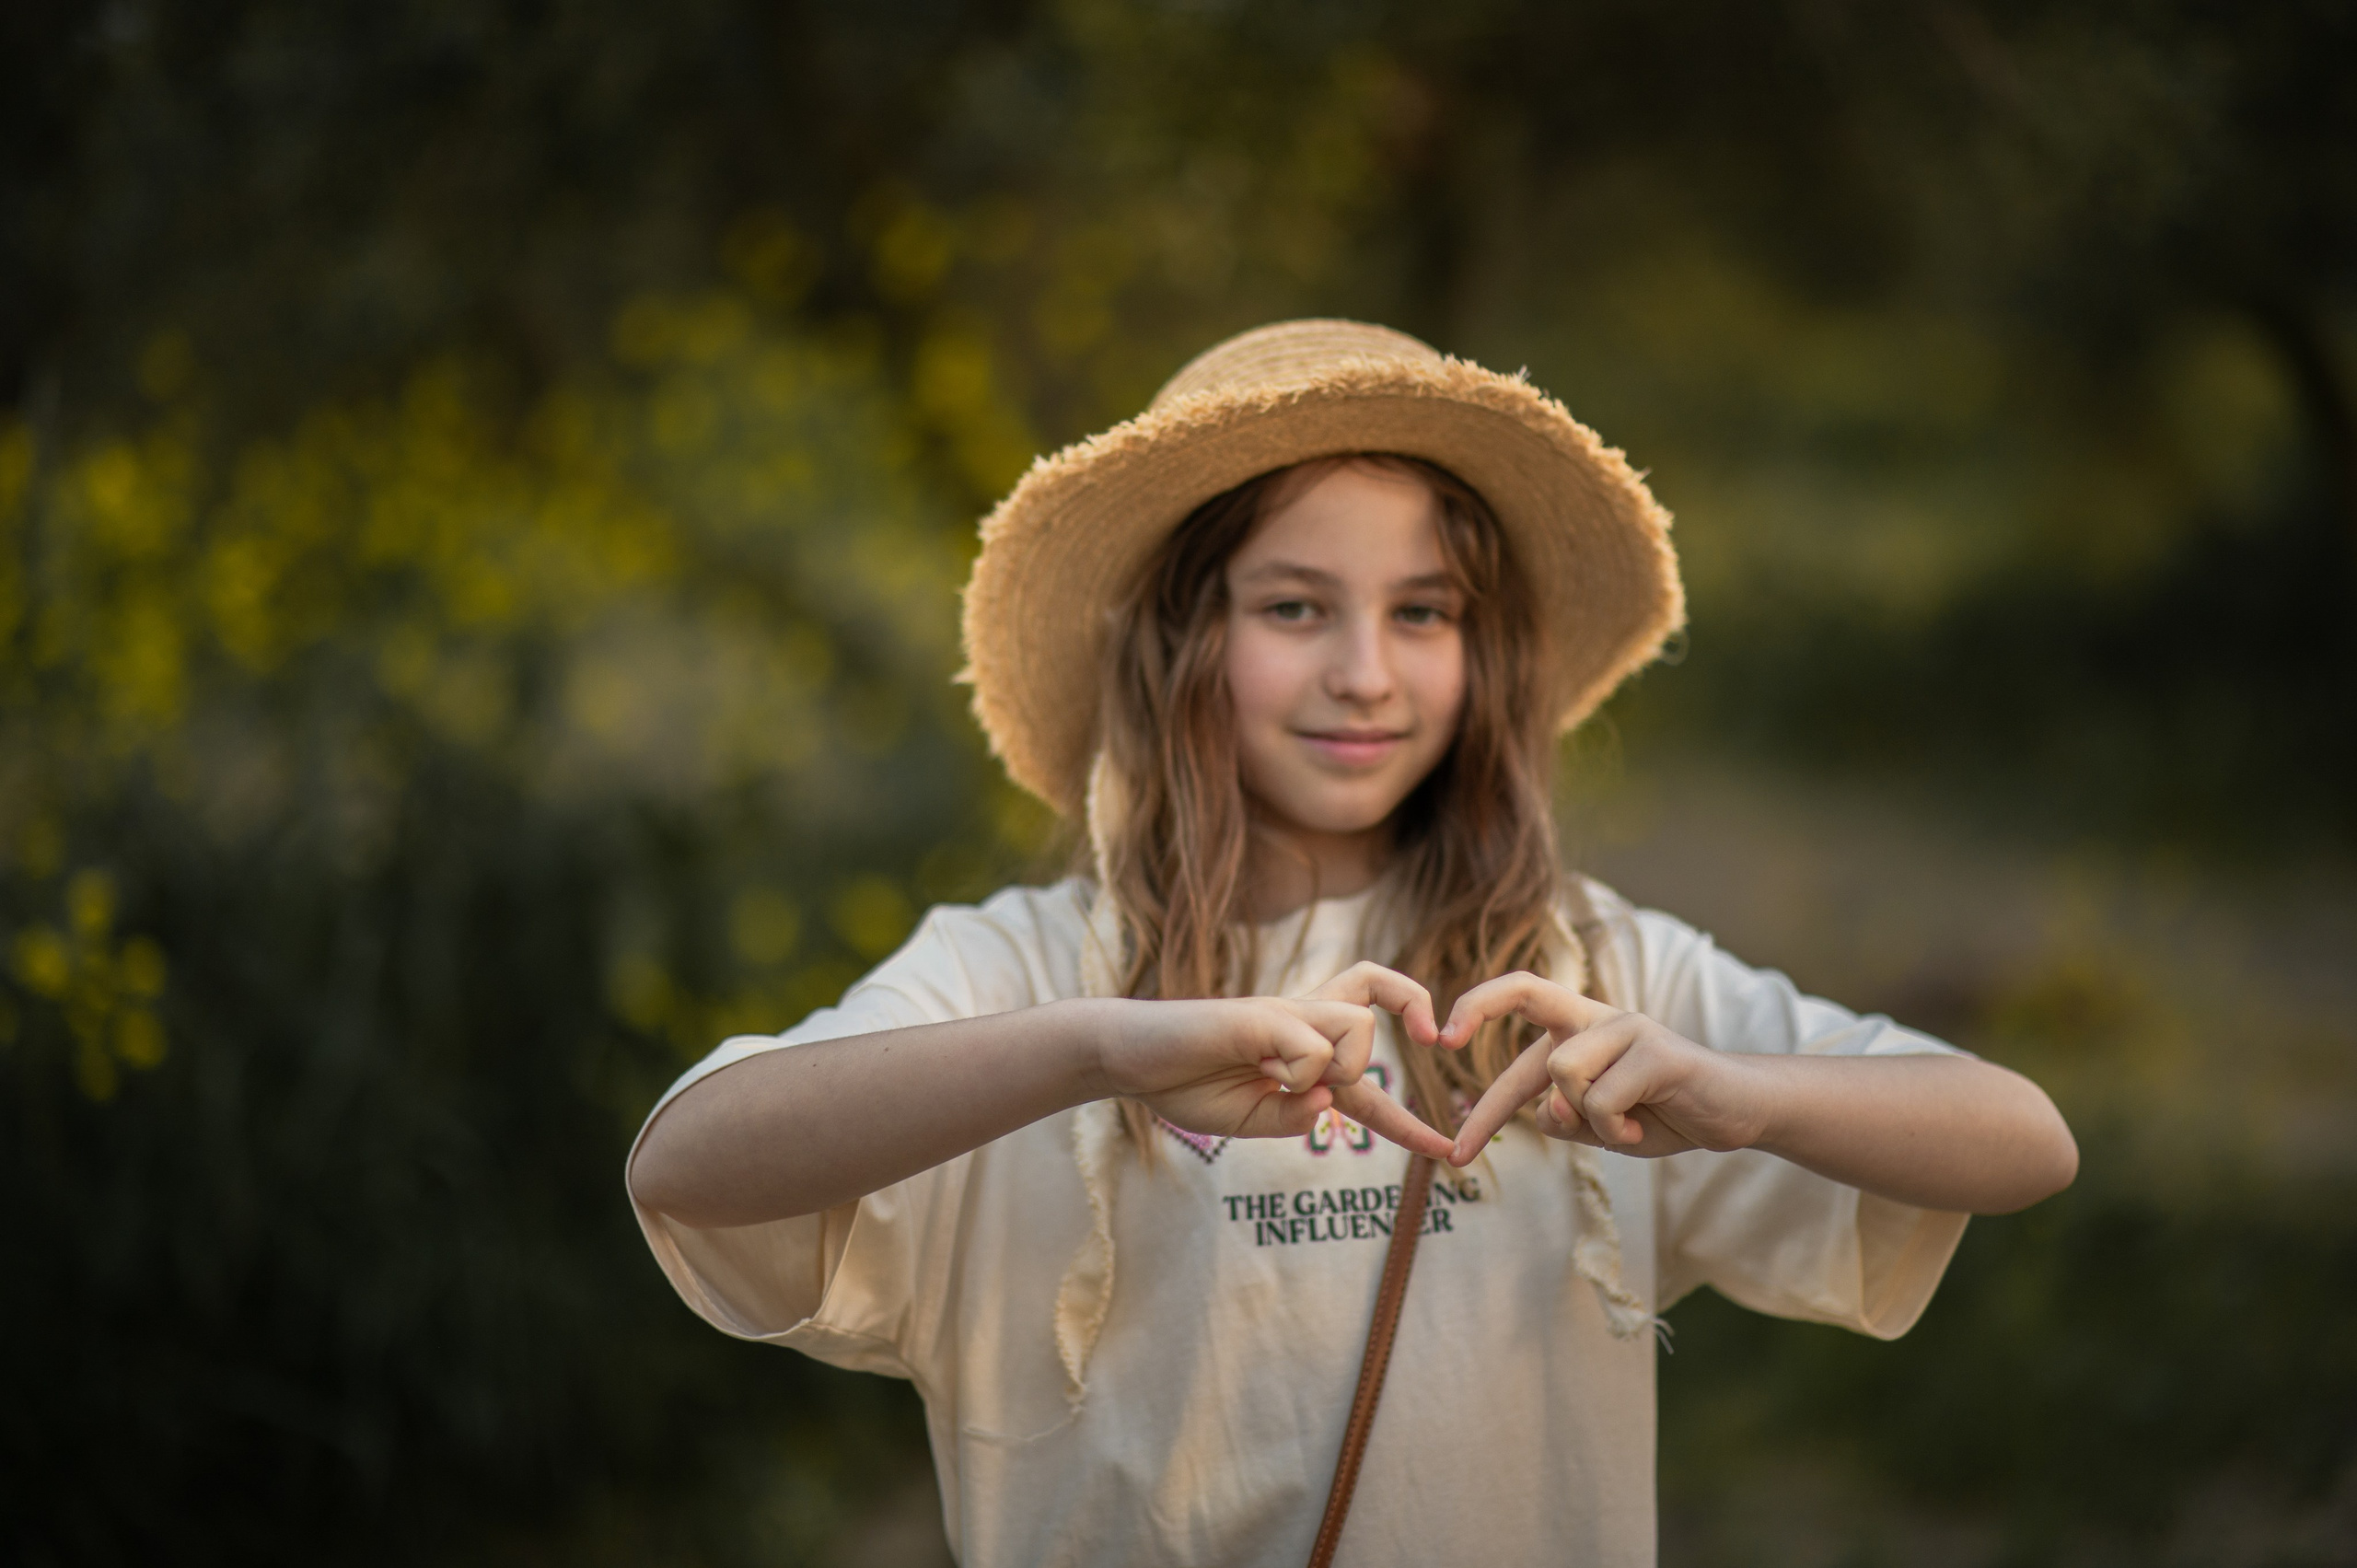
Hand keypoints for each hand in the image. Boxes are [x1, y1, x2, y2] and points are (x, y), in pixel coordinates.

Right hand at [1099, 962, 1452, 1158]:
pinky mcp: (1260, 1015)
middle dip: (1414, 1005)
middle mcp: (1299, 1024)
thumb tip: (1331, 1100)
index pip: (1368, 1077)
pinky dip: (1300, 1072)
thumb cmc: (1188, 1084)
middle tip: (1430, 1038)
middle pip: (1373, 996)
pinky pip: (1311, 1045)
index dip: (1408, 1119)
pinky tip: (1263, 1074)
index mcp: (1301, 1053)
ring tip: (1291, 1083)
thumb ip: (1296, 1117)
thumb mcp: (1253, 1121)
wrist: (1132, 1061)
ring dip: (1343, 1067)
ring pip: (1357, 1027)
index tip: (1445, 1150)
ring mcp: (1281, 1015)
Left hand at [1440, 971, 1767, 1166]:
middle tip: (1444, 1037)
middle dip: (1477, 1007)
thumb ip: (1565, 1116)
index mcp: (1578, 1027)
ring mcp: (1628, 1029)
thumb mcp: (1600, 1124)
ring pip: (1561, 1073)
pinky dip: (1612, 1132)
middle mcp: (1598, 1016)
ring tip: (1620, 1129)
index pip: (1518, 1001)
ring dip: (1582, 1119)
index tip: (1439, 1037)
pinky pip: (1601, 1101)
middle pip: (1527, 989)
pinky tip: (1639, 1132)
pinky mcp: (1657, 1053)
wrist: (1734, 1112)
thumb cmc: (1661, 1113)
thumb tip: (1542, 1112)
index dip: (1475, 1012)